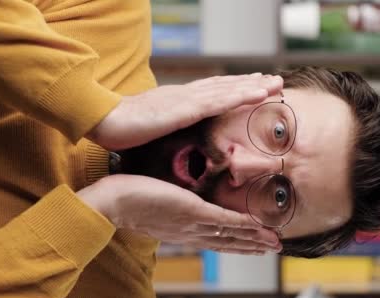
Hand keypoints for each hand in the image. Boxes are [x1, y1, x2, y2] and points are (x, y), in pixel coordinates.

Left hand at [76, 174, 281, 254]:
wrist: (111, 203)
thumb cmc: (126, 199)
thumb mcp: (152, 202)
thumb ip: (168, 201)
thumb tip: (173, 195)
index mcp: (180, 229)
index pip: (212, 237)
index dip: (235, 241)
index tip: (251, 242)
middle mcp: (189, 232)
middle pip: (226, 242)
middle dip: (250, 246)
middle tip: (271, 248)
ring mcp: (192, 223)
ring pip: (229, 234)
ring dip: (254, 239)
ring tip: (273, 243)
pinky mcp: (192, 212)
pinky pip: (223, 220)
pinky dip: (243, 225)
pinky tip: (258, 227)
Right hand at [87, 73, 283, 150]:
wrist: (104, 120)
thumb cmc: (122, 128)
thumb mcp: (151, 128)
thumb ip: (166, 129)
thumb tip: (173, 135)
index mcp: (178, 101)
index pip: (211, 92)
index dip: (233, 89)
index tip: (253, 86)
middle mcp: (186, 96)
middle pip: (224, 87)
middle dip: (250, 83)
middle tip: (274, 81)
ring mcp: (186, 100)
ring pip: (226, 90)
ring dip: (253, 86)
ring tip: (275, 84)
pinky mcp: (184, 108)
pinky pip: (219, 101)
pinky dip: (240, 95)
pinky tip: (258, 93)